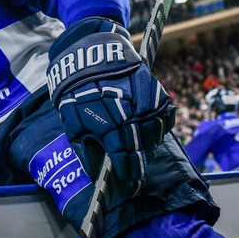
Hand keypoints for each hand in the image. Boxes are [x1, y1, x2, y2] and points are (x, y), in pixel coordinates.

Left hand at [46, 17, 174, 204]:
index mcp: (111, 129)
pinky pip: (165, 118)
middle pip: (144, 152)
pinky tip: (148, 126)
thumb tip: (97, 175)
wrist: (91, 54)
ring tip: (138, 145)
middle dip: (138, 163)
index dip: (127, 176)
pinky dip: (159, 125)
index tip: (127, 183)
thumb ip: (86, 150)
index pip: (126, 163)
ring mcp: (148, 105)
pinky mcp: (157, 93)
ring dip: (148, 144)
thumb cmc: (77, 91)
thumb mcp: (73, 123)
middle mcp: (133, 119)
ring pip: (156, 137)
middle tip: (133, 168)